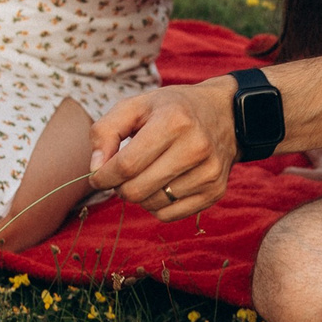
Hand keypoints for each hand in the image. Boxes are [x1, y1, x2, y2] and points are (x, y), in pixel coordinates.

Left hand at [86, 80, 237, 220]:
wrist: (226, 115)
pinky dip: (156, 205)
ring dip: (139, 195)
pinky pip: (169, 215)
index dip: (103, 176)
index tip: (98, 176)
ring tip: (145, 174)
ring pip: (151, 205)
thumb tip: (95, 169)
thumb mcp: (136, 106)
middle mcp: (196, 148)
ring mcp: (209, 172)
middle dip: (119, 187)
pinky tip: (161, 185)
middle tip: (121, 175)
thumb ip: (105, 131)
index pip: (126, 165)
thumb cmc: (172, 109)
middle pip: (137, 190)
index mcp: (174, 121)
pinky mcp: (215, 191)